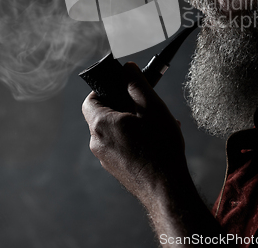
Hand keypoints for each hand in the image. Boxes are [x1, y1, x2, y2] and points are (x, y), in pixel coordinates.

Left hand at [82, 62, 187, 207]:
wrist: (166, 189)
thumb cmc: (160, 147)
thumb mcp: (152, 106)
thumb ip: (136, 83)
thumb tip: (127, 68)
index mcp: (101, 124)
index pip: (91, 99)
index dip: (105, 89)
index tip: (123, 87)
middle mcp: (97, 142)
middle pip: (104, 114)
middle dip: (125, 106)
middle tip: (146, 105)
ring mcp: (105, 159)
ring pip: (114, 130)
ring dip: (132, 122)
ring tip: (156, 125)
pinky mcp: (115, 169)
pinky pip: (120, 145)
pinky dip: (133, 138)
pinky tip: (155, 141)